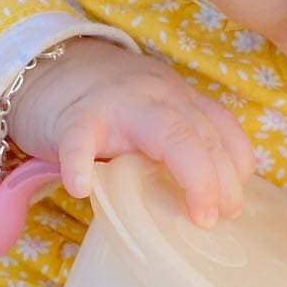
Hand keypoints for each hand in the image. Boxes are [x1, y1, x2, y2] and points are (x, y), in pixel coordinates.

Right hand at [7, 41, 253, 226]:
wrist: (49, 68)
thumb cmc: (108, 110)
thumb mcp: (153, 117)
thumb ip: (177, 146)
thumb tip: (206, 205)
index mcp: (179, 100)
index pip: (222, 127)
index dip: (237, 165)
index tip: (235, 204)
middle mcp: (158, 97)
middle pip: (202, 134)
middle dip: (221, 178)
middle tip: (222, 218)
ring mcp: (118, 104)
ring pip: (165, 132)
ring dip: (191, 175)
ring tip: (192, 216)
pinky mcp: (75, 116)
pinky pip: (80, 139)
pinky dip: (80, 163)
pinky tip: (81, 188)